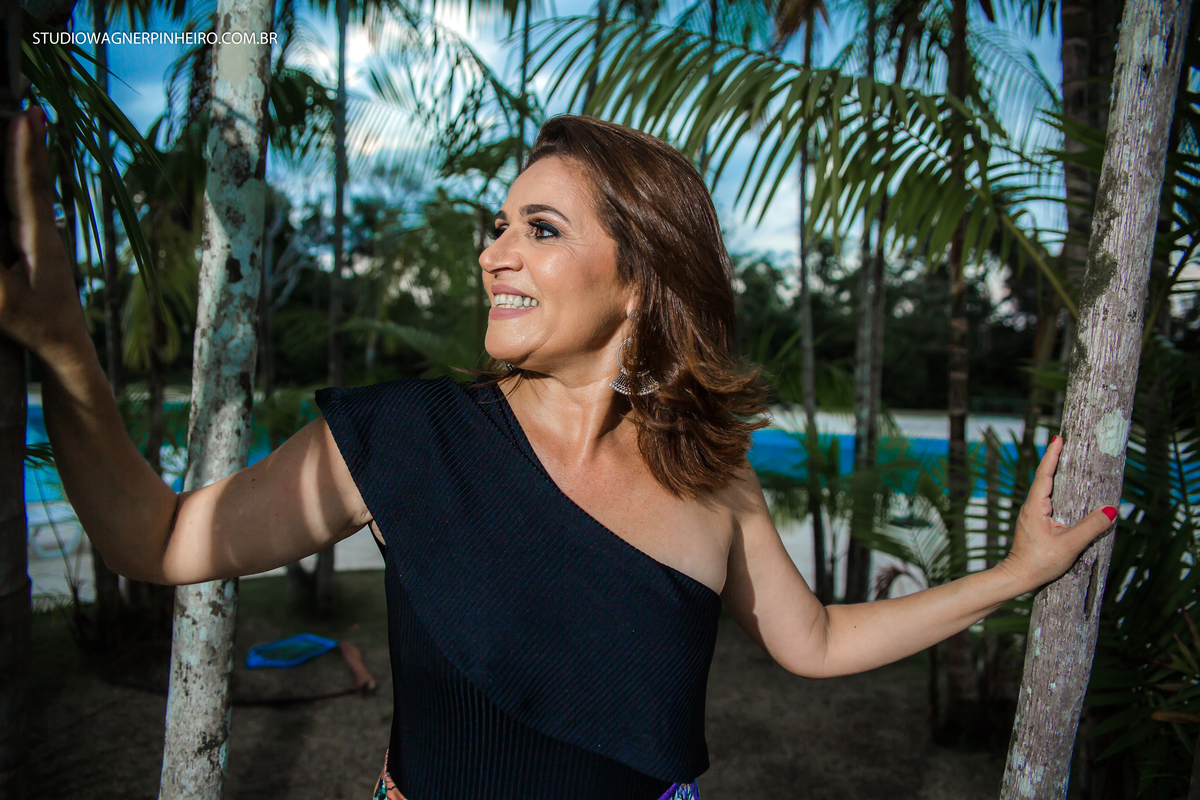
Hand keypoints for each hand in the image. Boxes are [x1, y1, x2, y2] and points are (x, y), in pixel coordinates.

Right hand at [0, 107, 88, 360]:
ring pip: (27, 186)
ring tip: (26, 118)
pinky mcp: (34, 244)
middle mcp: (45, 230)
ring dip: (24, 153)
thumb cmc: (35, 325)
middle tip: (29, 104)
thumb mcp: (1, 299)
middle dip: (27, 140)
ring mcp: (42, 235)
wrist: (65, 345)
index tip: (28, 117)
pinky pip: (21, 202)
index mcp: (40, 239)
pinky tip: (17, 162)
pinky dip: (16, 177)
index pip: (29, 186)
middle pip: (31, 177)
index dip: (25, 151)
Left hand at [999, 435, 1116, 591]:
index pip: (1045, 475)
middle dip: (1054, 459)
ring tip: (1067, 459)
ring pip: (1045, 489)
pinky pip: (1047, 500)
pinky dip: (1056, 489)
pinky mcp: (1035, 523)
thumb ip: (1091, 527)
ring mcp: (1031, 515)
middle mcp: (1031, 507)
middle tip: (1065, 442)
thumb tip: (1111, 510)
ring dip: (1054, 474)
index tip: (1058, 438)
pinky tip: (1066, 491)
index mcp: (1035, 507)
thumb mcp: (1070, 545)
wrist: (1017, 577)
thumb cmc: (1039, 562)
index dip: (1052, 456)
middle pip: (1044, 478)